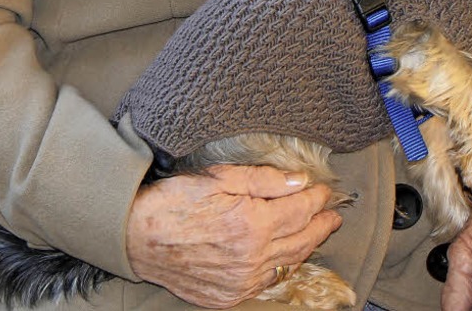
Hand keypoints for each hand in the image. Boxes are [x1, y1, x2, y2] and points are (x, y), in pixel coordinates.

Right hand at [125, 164, 341, 305]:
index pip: (300, 210)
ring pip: (287, 264)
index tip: (325, 190)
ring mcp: (240, 282)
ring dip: (306, 246)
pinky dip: (282, 267)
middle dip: (320, 225)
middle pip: (301, 241)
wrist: (138, 236)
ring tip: (316, 232)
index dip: (316, 198)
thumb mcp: (221, 176)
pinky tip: (286, 255)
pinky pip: (266, 282)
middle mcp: (251, 259)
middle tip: (332, 214)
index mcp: (252, 224)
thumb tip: (300, 181)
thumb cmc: (176, 200)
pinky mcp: (228, 295)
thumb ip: (265, 179)